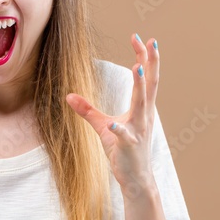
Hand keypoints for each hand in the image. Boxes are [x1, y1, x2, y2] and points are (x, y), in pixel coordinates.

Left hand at [66, 33, 158, 191]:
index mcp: (142, 108)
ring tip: (136, 68)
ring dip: (139, 87)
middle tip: (150, 42)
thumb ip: (88, 110)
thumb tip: (68, 96)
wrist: (137, 180)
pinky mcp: (129, 145)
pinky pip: (123, 135)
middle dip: (150, 63)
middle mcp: (145, 115)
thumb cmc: (123, 152)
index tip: (143, 39)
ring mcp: (139, 130)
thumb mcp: (103, 126)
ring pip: (141, 104)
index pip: (147, 78)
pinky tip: (112, 122)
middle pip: (150, 84)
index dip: (145, 58)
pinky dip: (118, 128)